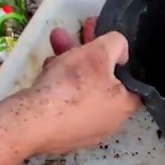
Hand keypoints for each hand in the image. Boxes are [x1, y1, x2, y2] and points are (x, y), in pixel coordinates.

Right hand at [9, 19, 140, 155]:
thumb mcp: (99, 53)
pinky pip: (65, 102)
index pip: (133, 81)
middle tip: (80, 33)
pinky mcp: (60, 132)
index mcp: (124, 107)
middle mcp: (108, 122)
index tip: (108, 43)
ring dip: (70, 61)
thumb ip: (117, 44)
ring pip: (81, 88)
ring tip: (56, 39)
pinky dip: (59, 82)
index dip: (122, 57)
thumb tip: (121, 50)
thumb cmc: (73, 86)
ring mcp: (83, 130)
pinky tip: (47, 67)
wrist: (32, 121)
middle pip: (102, 80)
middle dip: (88, 52)